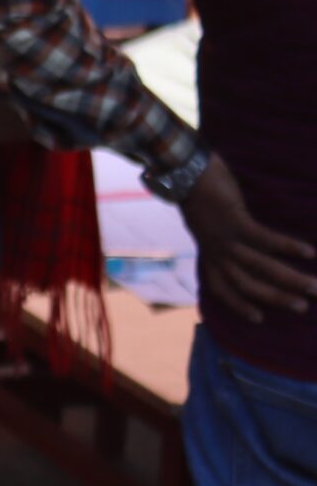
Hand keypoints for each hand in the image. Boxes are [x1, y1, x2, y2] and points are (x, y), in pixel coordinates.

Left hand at [183, 153, 316, 323]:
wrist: (181, 167)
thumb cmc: (198, 190)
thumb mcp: (206, 221)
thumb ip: (221, 235)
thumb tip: (241, 242)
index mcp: (207, 251)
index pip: (220, 287)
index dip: (237, 304)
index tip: (258, 318)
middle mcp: (214, 249)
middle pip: (245, 284)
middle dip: (275, 298)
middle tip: (302, 307)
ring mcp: (223, 236)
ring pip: (259, 267)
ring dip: (289, 279)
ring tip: (314, 287)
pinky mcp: (233, 220)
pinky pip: (264, 240)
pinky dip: (287, 247)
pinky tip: (308, 252)